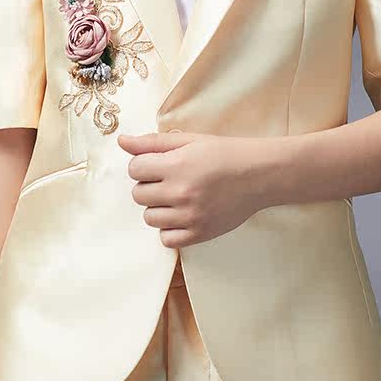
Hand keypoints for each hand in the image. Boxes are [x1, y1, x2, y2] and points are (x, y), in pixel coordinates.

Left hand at [117, 129, 271, 247]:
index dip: (143, 165)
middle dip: (149, 185)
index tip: (158, 164)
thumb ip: (152, 143)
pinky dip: (170, 229)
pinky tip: (183, 215)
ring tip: (178, 197)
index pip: (134, 169)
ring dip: (158, 207)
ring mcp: (189, 216)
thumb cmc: (223, 154)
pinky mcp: (199, 234)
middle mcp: (180, 192)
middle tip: (171, 179)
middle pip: (138, 194)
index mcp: (176, 165)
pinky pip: (166, 239)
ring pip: (149, 217)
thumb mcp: (189, 141)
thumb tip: (122, 142)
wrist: (258, 175)